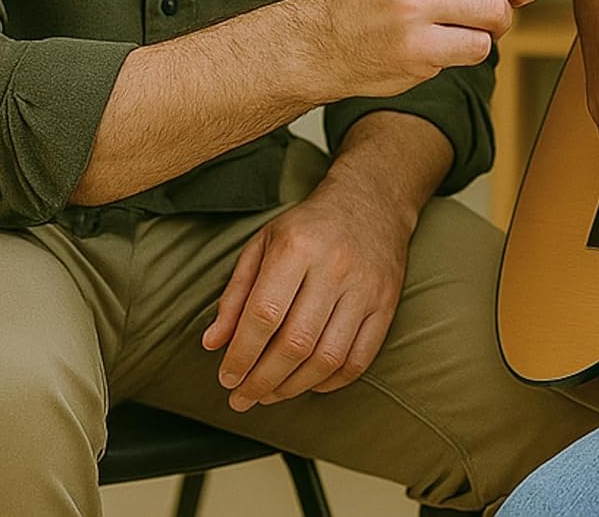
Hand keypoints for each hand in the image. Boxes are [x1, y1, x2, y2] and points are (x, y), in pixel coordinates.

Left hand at [202, 171, 410, 408]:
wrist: (371, 200)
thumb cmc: (309, 226)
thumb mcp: (264, 243)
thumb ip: (236, 294)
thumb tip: (213, 343)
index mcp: (297, 247)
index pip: (264, 315)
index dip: (241, 355)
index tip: (227, 378)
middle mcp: (334, 267)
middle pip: (295, 343)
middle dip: (262, 381)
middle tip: (242, 398)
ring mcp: (365, 287)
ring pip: (327, 358)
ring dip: (293, 387)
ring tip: (270, 394)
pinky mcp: (386, 303)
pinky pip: (359, 359)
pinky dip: (331, 382)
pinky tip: (308, 383)